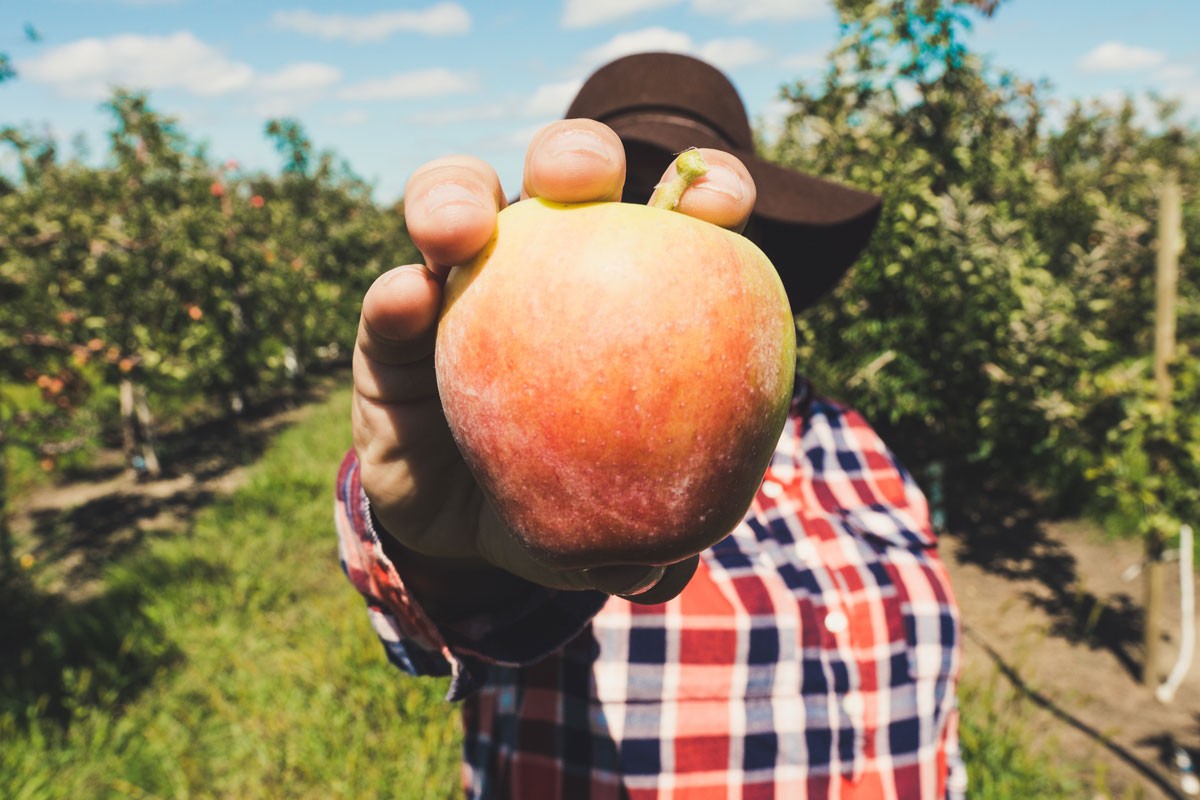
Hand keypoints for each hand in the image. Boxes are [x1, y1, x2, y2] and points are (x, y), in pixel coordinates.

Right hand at [352, 119, 757, 603]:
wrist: (473, 534)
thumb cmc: (567, 506)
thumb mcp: (607, 531)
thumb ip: (641, 542)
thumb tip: (662, 572)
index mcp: (627, 291)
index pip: (676, 221)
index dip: (705, 192)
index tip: (721, 209)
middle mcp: (545, 268)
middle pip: (563, 181)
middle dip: (575, 157)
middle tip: (580, 180)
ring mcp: (463, 288)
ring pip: (455, 205)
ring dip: (455, 199)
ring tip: (457, 228)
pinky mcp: (393, 330)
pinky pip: (388, 302)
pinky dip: (395, 295)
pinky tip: (405, 301)